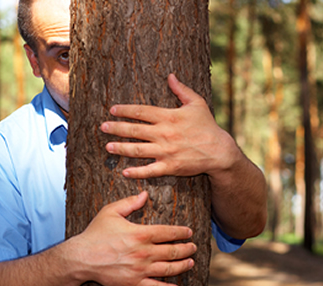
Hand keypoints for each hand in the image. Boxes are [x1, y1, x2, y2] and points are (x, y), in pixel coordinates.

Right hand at [73, 191, 196, 285]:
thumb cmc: (95, 233)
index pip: (169, 232)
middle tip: (193, 247)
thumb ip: (129, 202)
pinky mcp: (134, 283)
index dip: (182, 232)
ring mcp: (140, 269)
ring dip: (182, 266)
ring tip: (190, 263)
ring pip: (169, 269)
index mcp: (141, 234)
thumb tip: (144, 194)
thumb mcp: (110, 211)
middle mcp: (144, 252)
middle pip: (173, 251)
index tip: (189, 232)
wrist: (82, 257)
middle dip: (187, 249)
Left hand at [100, 73, 240, 178]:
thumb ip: (181, 90)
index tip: (112, 110)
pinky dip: (136, 172)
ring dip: (120, 148)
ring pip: (137, 150)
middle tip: (103, 127)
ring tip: (108, 146)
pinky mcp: (170, 167)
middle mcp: (164, 133)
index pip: (141, 111)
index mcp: (169, 117)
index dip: (125, 110)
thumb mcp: (197, 103)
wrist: (219, 151)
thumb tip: (170, 75)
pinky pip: (150, 170)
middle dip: (116, 128)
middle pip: (134, 130)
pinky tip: (124, 171)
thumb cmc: (207, 126)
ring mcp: (166, 151)